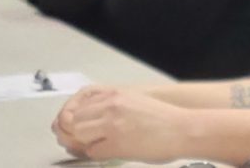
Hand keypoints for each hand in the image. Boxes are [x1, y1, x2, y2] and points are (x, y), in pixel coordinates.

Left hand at [53, 86, 189, 162]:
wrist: (181, 129)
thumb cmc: (161, 119)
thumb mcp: (131, 101)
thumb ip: (108, 106)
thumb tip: (87, 120)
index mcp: (112, 94)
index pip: (76, 105)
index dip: (69, 118)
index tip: (67, 126)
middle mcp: (109, 106)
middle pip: (73, 120)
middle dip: (70, 132)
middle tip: (72, 140)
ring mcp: (112, 125)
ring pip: (79, 134)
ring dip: (80, 143)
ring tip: (87, 147)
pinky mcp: (117, 144)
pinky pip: (93, 152)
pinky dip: (94, 154)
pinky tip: (103, 153)